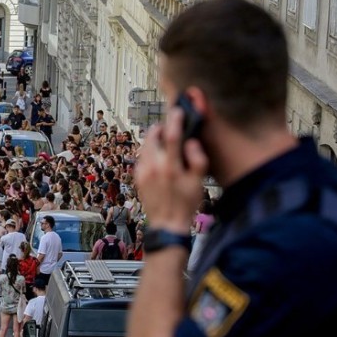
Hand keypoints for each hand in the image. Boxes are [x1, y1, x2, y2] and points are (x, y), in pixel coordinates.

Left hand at [135, 108, 207, 233]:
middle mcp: (153, 167)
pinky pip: (142, 158)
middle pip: (152, 136)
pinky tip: (159, 159)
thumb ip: (197, 160)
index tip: (177, 111)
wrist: (167, 224)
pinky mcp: (137, 177)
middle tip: (169, 127)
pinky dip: (149, 153)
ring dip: (154, 140)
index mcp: (170, 167)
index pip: (172, 136)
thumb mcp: (198, 183)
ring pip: (145, 146)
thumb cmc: (186, 204)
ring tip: (165, 143)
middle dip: (160, 128)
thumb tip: (191, 143)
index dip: (175, 120)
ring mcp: (142, 172)